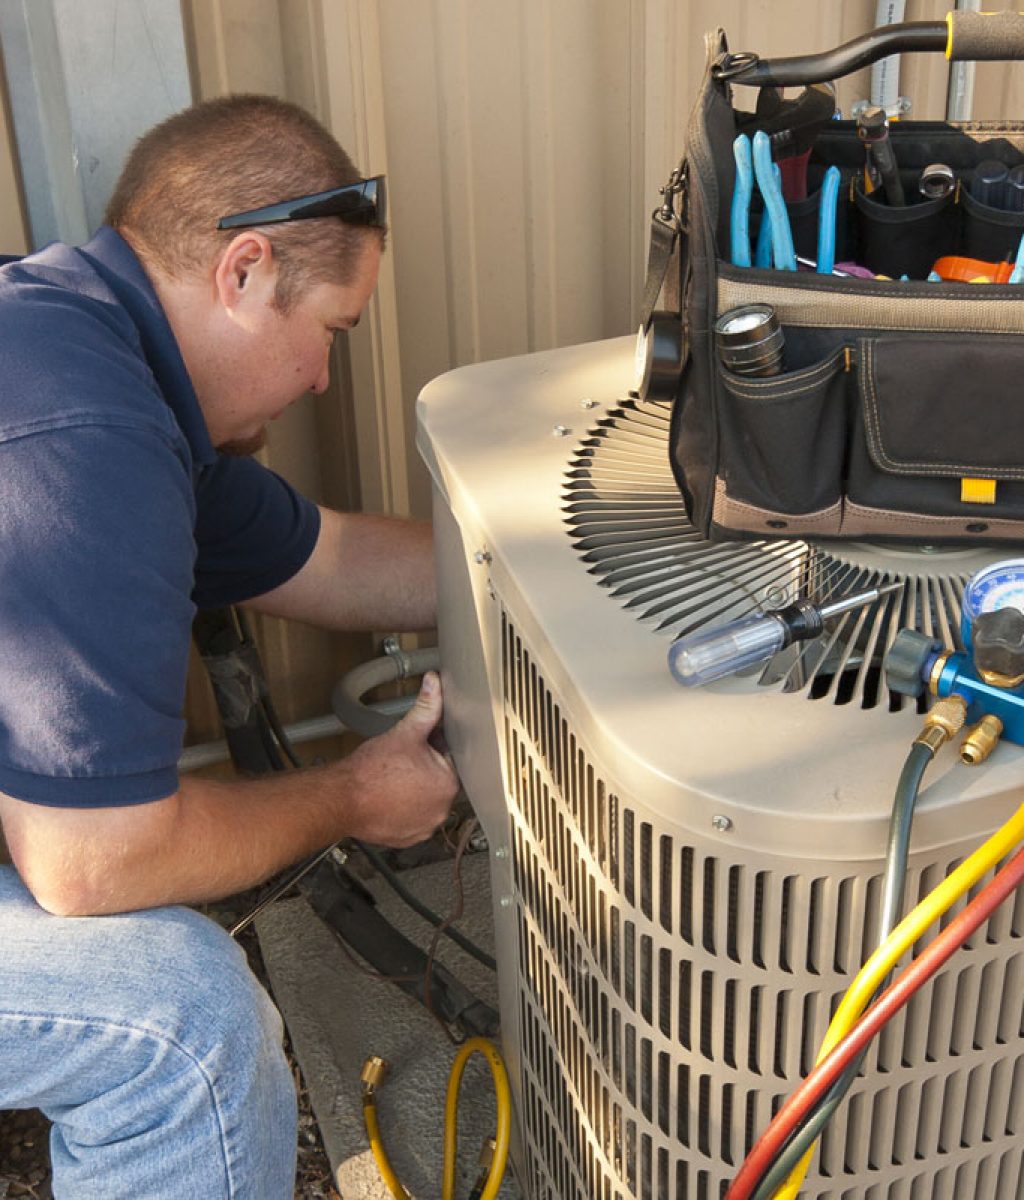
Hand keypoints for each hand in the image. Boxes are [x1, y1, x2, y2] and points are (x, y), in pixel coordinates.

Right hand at [342, 671, 459, 846]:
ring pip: (424, 799)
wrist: (341, 798)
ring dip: (414, 788)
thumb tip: (435, 684)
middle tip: (400, 761)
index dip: (432, 745)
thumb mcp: (404, 732)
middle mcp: (441, 810)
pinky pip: (411, 818)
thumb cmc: (370, 771)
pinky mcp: (407, 839)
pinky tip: (389, 795)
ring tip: (393, 777)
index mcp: (448, 783)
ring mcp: (424, 827)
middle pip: (438, 779)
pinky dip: (403, 808)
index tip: (415, 744)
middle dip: (424, 767)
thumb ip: (426, 707)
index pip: (449, 757)